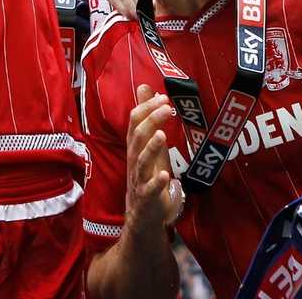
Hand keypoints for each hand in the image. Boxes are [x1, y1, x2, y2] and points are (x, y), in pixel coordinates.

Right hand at [124, 85, 183, 239]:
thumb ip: (146, 117)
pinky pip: (150, 190)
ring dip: (151, 148)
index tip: (163, 97)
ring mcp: (139, 179)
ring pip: (142, 161)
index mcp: (135, 147)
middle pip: (138, 137)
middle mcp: (134, 160)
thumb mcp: (147, 144)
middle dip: (151, 121)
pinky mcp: (147, 198)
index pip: (135, 122)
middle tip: (167, 108)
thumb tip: (144, 87)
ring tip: (162, 135)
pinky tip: (165, 175)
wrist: (142, 215)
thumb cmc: (147, 175)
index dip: (147, 108)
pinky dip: (157, 182)